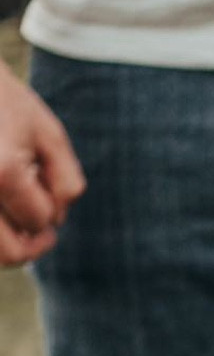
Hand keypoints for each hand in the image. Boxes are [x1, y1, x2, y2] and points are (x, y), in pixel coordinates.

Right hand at [0, 63, 85, 265]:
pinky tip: (3, 215)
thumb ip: (65, 181)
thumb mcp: (46, 132)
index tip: (42, 185)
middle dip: (33, 243)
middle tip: (41, 228)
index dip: (50, 208)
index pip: (39, 220)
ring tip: (18, 222)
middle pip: (11, 254)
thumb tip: (56, 222)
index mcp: (2, 172)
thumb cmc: (2, 101)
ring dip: (8, 246)